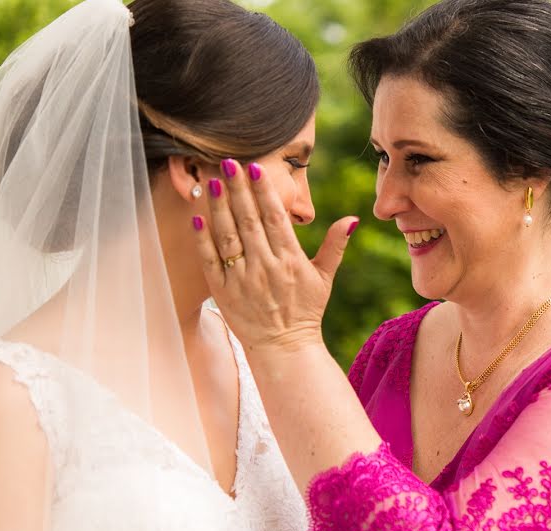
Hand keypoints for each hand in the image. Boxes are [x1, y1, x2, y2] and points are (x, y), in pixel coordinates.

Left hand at [192, 159, 357, 352]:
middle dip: (238, 189)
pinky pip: (211, 261)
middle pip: (248, 220)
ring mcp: (242, 280)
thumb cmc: (305, 310)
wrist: (284, 348)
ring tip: (213, 182)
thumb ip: (335, 245)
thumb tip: (352, 219)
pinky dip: (204, 240)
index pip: (274, 218)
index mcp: (290, 260)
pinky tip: (199, 218)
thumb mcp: (325, 278)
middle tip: (228, 162)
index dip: (263, 191)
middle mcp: (265, 267)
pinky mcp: (223, 292)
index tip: (254, 167)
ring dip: (219, 208)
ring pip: (228, 236)